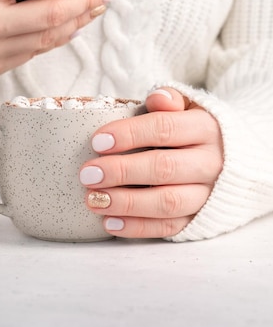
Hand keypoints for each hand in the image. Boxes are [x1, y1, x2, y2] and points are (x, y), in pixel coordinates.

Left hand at [79, 88, 223, 237]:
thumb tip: (157, 98)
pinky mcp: (202, 219)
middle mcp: (211, 162)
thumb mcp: (189, 106)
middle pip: (164, 168)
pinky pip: (170, 227)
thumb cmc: (196, 129)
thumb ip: (171, 99)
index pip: (164, 128)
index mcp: (205, 128)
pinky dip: (138, 227)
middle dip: (121, 171)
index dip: (128, 135)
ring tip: (93, 200)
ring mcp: (209, 194)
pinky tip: (110, 222)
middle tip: (87, 174)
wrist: (239, 159)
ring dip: (126, 203)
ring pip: (167, 202)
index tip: (97, 141)